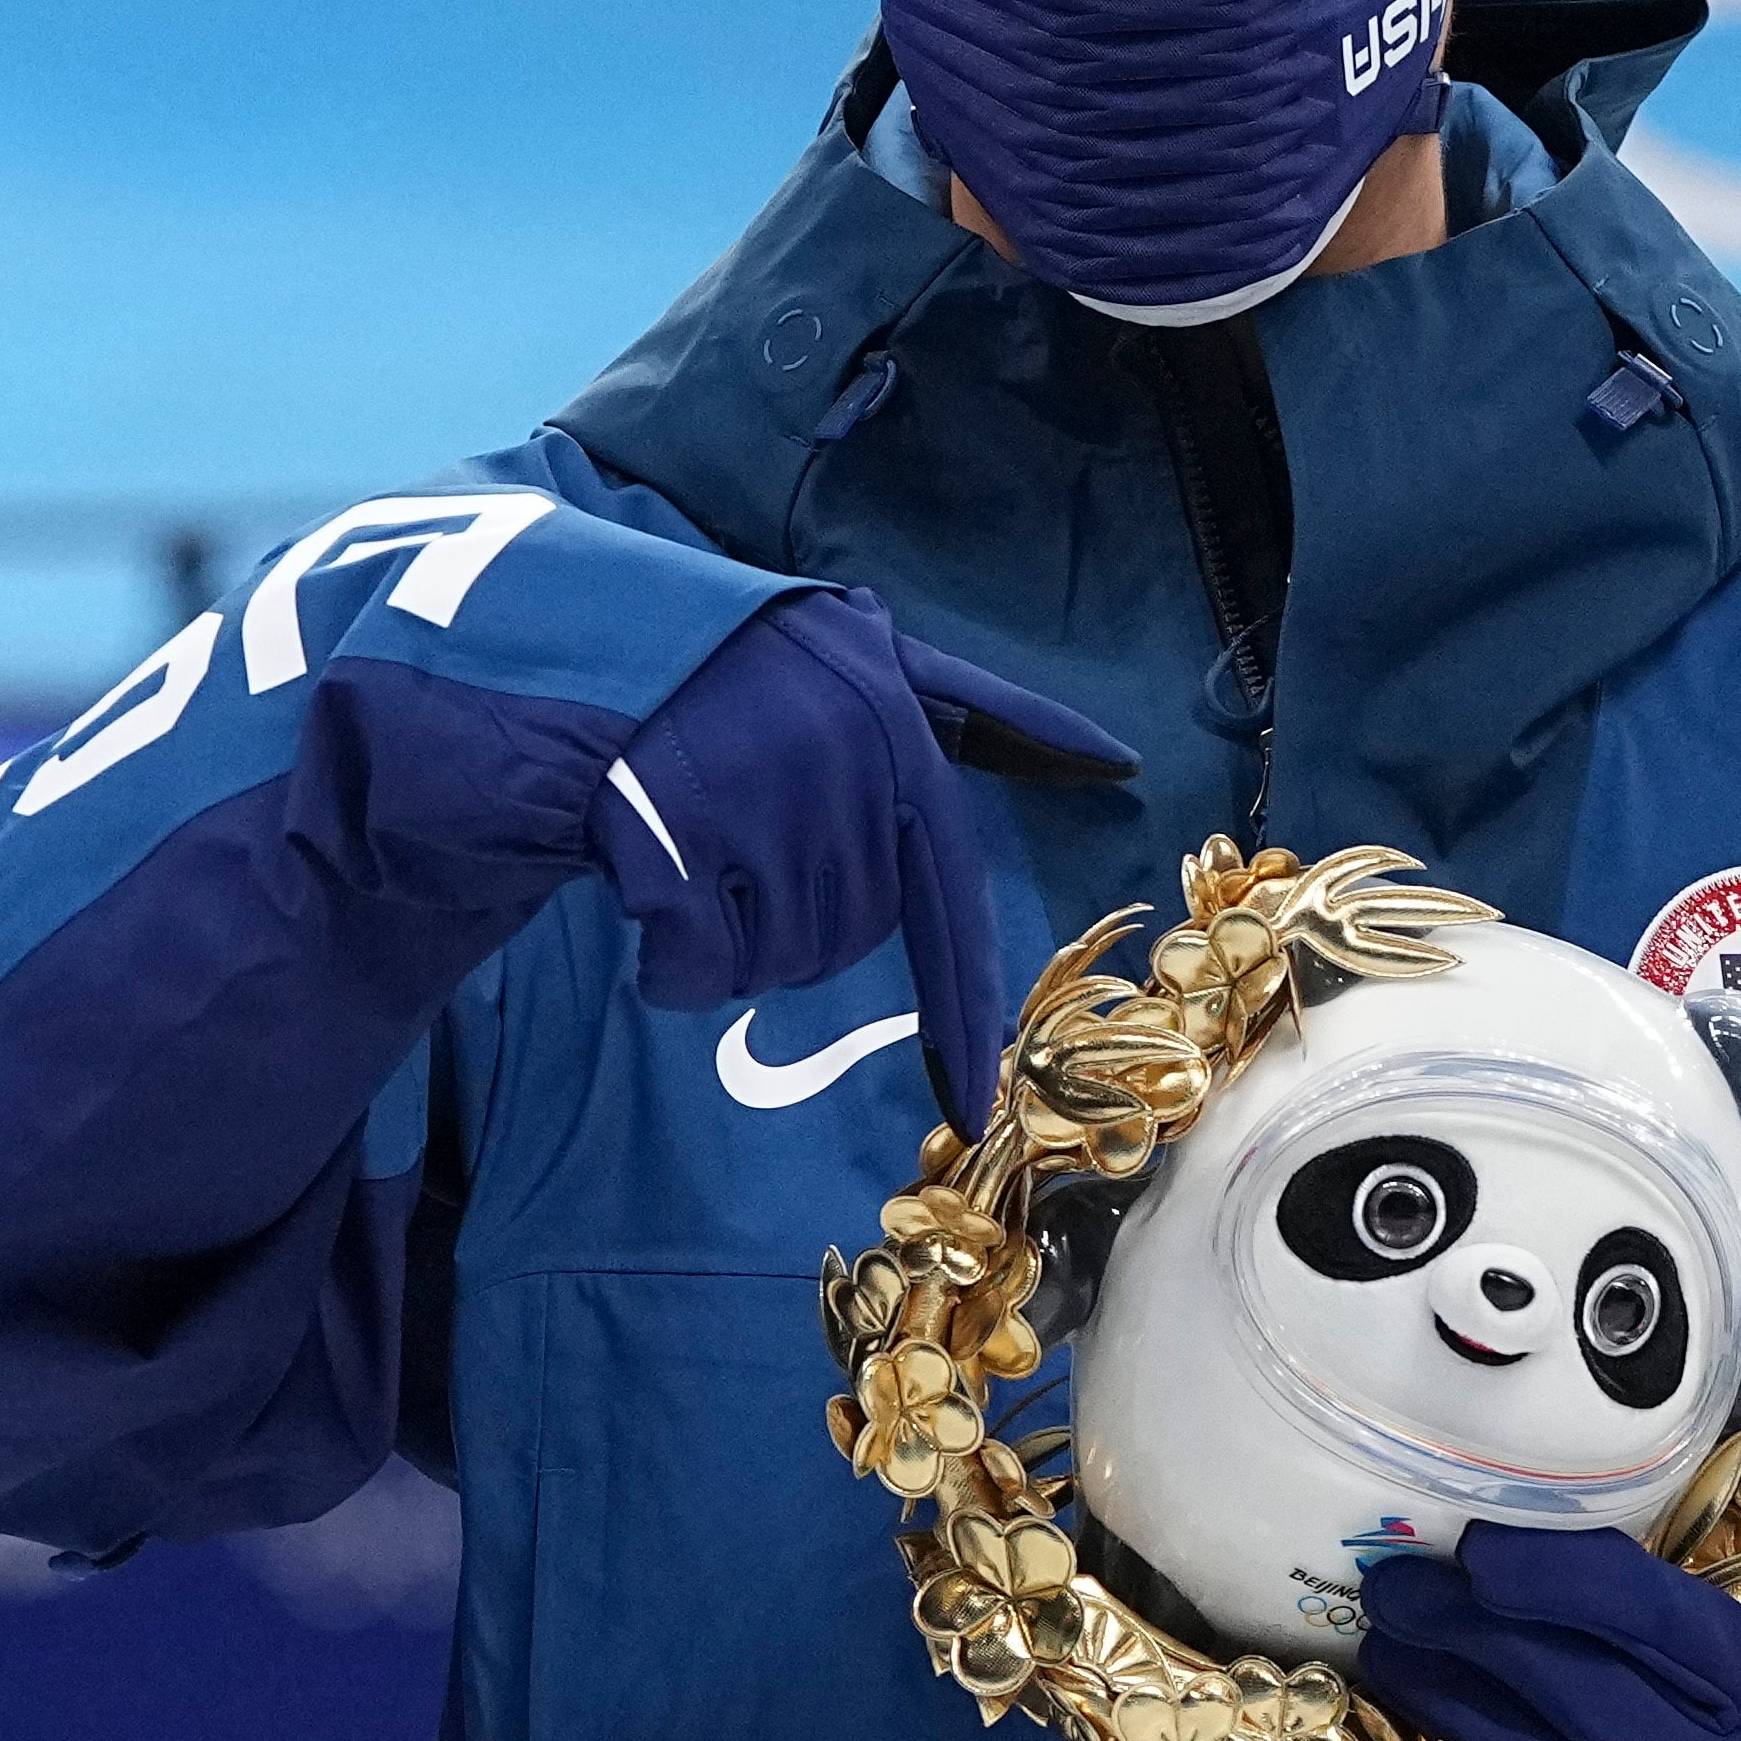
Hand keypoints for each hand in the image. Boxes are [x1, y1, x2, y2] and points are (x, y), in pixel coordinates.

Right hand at [589, 591, 1128, 1124]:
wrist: (626, 632)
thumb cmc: (772, 661)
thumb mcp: (894, 663)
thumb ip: (1000, 716)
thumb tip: (1115, 759)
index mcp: (905, 757)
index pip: (951, 912)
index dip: (960, 1011)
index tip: (975, 1107)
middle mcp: (845, 790)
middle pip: (845, 945)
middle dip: (797, 929)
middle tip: (747, 860)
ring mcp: (758, 819)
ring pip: (772, 964)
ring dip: (734, 945)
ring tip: (700, 861)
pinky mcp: (669, 847)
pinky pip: (696, 969)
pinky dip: (675, 968)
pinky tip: (652, 906)